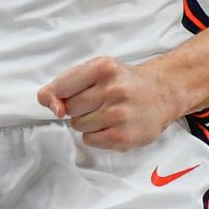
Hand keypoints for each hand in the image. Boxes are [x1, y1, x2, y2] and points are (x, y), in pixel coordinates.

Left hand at [38, 57, 184, 150]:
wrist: (162, 94)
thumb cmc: (123, 82)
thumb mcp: (97, 70)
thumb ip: (66, 82)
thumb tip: (47, 102)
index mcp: (103, 68)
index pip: (61, 87)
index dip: (56, 96)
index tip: (59, 100)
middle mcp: (113, 89)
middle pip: (69, 108)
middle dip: (77, 108)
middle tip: (96, 103)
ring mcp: (119, 114)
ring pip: (78, 126)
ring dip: (87, 123)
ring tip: (107, 114)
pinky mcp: (124, 136)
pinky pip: (90, 140)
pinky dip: (96, 136)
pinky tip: (112, 126)